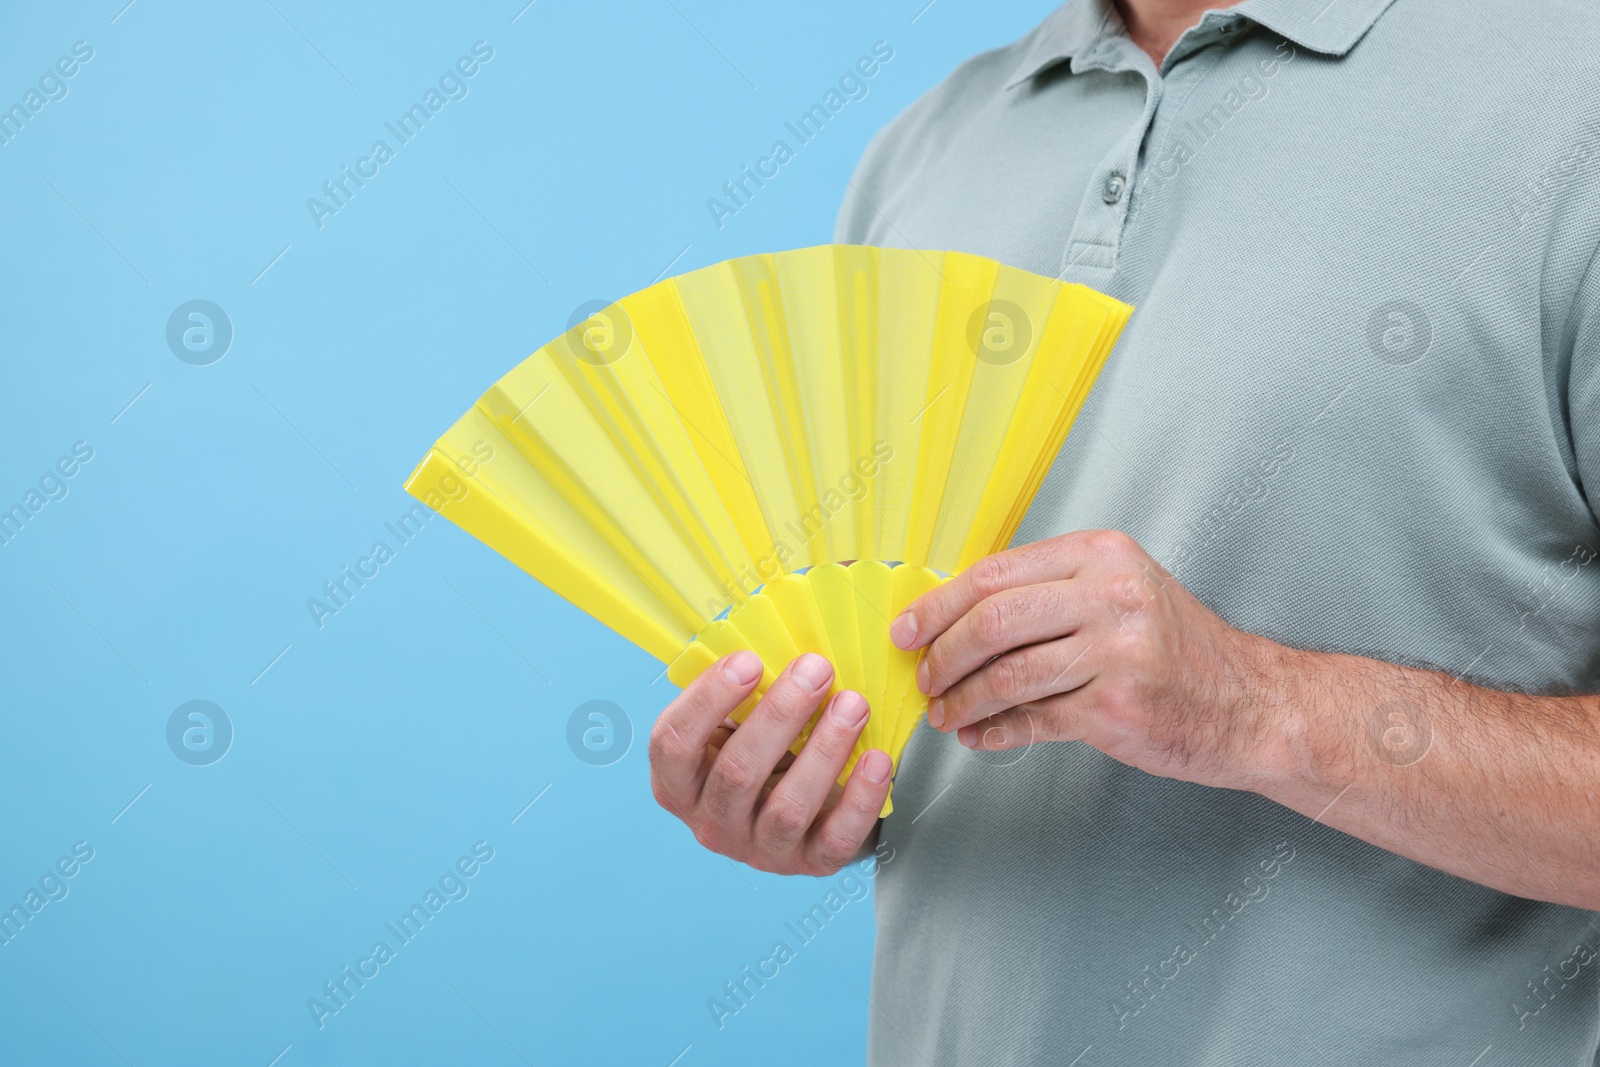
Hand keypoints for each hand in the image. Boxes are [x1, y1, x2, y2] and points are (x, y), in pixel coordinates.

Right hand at [648, 649, 893, 874]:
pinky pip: (835, 840)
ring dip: (824, 750)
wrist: (802, 812)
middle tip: (816, 669)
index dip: (708, 699)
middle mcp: (711, 822)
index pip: (673, 744)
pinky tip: (876, 759)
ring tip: (852, 705)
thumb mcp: (735, 726)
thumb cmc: (762, 752)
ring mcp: (759, 850)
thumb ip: (740, 694)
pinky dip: (860, 798)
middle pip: (736, 773)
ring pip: (787, 808)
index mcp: (678, 782)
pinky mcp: (809, 865)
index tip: (750, 660)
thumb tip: (770, 639)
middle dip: (780, 714)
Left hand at [891, 530, 1282, 788]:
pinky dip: (996, 731)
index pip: (994, 574)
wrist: (1253, 705)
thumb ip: (1050, 593)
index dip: (938, 604)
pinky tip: (979, 736)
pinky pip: (1034, 719)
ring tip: (945, 713)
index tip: (907, 630)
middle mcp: (1110, 594)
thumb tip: (956, 616)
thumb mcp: (1121, 593)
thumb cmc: (1176, 650)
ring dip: (963, 699)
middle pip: (992, 620)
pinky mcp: (1117, 706)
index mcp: (1100, 555)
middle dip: (942, 654)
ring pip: (1007, 673)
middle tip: (923, 678)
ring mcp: (1116, 651)